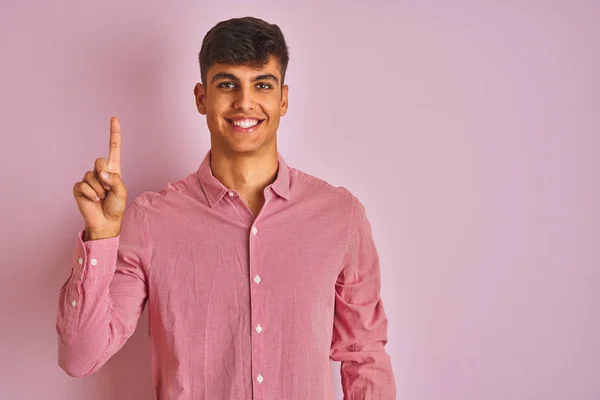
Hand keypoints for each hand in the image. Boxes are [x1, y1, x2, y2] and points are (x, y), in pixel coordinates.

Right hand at [73, 116, 126, 239]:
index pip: (114, 148)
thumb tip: (101, 172)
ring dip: (99, 189)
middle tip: (108, 190)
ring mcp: (88, 179)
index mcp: (113, 170)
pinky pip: (83, 185)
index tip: (114, 118)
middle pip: (99, 160)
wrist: (105, 222)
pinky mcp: (79, 187)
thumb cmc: (115, 207)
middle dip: (104, 176)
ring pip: (91, 175)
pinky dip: (90, 194)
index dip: (114, 134)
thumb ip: (114, 179)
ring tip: (101, 197)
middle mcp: (100, 172)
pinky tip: (93, 200)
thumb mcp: (121, 192)